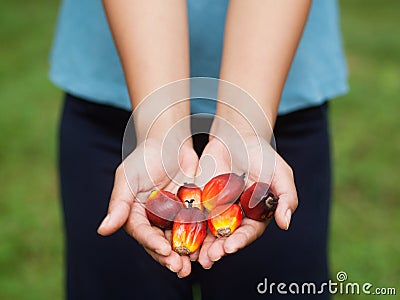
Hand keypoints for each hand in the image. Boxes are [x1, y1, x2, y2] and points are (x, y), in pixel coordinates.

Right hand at [97, 137, 198, 277]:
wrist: (171, 140)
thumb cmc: (145, 155)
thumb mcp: (128, 177)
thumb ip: (118, 204)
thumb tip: (102, 231)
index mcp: (136, 214)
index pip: (142, 233)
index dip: (152, 244)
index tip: (164, 250)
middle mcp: (154, 219)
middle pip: (161, 243)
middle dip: (170, 257)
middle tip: (180, 269)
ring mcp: (173, 216)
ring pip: (179, 240)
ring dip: (186, 254)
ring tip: (195, 265)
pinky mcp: (191, 210)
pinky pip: (196, 227)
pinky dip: (202, 239)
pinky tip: (209, 247)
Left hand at [194, 134, 297, 268]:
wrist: (235, 136)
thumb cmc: (261, 153)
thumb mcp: (279, 172)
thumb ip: (286, 197)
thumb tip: (285, 223)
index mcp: (256, 214)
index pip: (249, 232)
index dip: (240, 241)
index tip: (231, 247)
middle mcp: (236, 216)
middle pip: (226, 238)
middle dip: (218, 249)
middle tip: (210, 258)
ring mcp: (217, 210)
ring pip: (208, 232)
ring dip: (202, 245)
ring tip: (195, 256)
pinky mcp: (200, 201)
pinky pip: (192, 216)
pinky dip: (187, 227)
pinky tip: (179, 236)